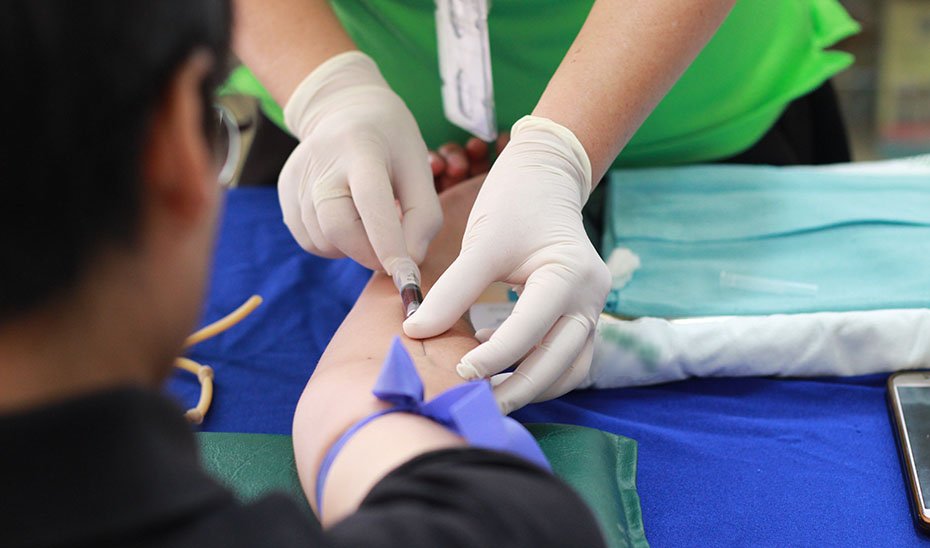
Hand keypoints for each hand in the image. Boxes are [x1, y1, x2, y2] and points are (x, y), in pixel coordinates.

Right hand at [279, 51, 441, 271]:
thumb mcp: (419, 167)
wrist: (345, 109)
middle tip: (392, 254)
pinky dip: (334, 244)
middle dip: (370, 253)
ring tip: (369, 221)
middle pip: (338, 227)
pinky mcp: (285, 193)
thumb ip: (424, 216)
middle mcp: (322, 161)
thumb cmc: (391, 142)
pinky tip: (348, 219)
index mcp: (361, 148)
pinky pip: (310, 240)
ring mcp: (297, 178)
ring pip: (323, 241)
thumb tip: (410, 262)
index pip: (371, 200)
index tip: (407, 274)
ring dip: (353, 248)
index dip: (388, 242)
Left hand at [404, 116, 610, 413]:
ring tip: (488, 396)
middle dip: (518, 388)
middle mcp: (592, 298)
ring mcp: (593, 309)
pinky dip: (540, 372)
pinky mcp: (583, 316)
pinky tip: (501, 367)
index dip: (494, 357)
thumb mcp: (482, 243)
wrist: (546, 177)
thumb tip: (415, 331)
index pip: (531, 329)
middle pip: (560, 362)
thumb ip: (452, 290)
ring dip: (533, 387)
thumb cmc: (514, 203)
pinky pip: (568, 359)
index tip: (457, 372)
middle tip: (474, 404)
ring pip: (570, 369)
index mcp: (571, 275)